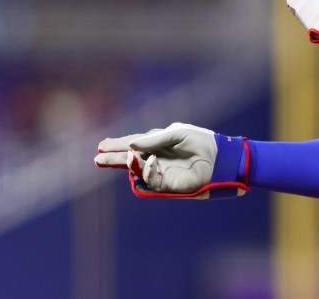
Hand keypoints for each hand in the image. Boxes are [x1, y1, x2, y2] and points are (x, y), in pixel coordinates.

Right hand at [94, 122, 248, 199]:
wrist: (220, 157)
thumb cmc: (201, 141)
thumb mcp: (176, 134)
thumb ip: (154, 140)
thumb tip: (131, 145)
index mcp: (158, 144)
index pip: (133, 144)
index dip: (117, 144)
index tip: (101, 144)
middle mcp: (156, 158)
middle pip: (130, 160)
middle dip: (113, 159)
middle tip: (97, 159)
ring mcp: (161, 172)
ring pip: (137, 172)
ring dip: (128, 165)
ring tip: (122, 158)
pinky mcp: (168, 185)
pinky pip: (151, 181)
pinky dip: (147, 171)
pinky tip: (149, 161)